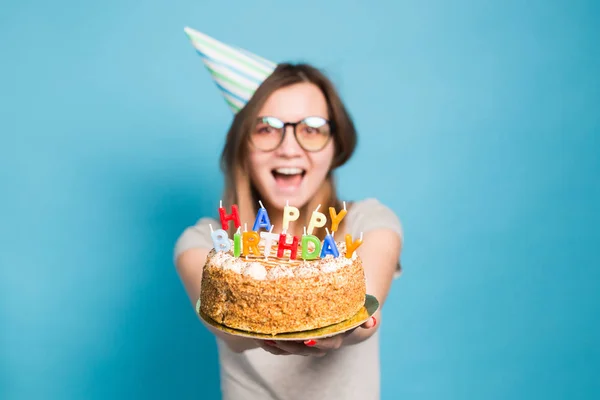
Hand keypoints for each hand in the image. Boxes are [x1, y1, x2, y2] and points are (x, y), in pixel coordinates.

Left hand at [255, 316, 376, 356]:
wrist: (345, 314)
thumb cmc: (353, 308)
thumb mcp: (362, 309)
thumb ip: (366, 315)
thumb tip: (372, 323)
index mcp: (336, 337)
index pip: (327, 344)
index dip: (318, 343)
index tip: (308, 339)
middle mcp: (321, 344)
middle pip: (304, 349)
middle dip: (289, 345)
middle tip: (275, 337)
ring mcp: (307, 344)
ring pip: (290, 349)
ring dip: (276, 346)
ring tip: (262, 337)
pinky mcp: (295, 340)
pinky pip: (281, 346)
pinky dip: (270, 343)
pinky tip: (259, 334)